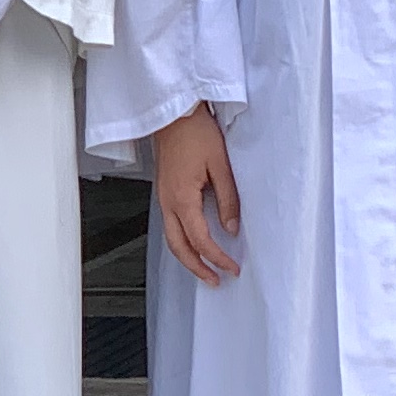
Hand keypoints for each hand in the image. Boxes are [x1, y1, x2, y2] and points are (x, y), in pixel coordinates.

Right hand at [149, 106, 242, 283]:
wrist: (173, 114)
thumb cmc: (195, 132)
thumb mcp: (221, 165)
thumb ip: (228, 199)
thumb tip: (232, 227)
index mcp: (182, 198)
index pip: (200, 240)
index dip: (217, 257)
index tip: (232, 268)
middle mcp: (168, 202)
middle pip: (179, 248)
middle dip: (197, 268)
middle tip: (216, 280)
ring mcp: (163, 198)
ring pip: (171, 239)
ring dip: (188, 258)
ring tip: (206, 270)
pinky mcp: (164, 192)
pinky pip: (170, 226)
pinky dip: (182, 242)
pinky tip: (194, 244)